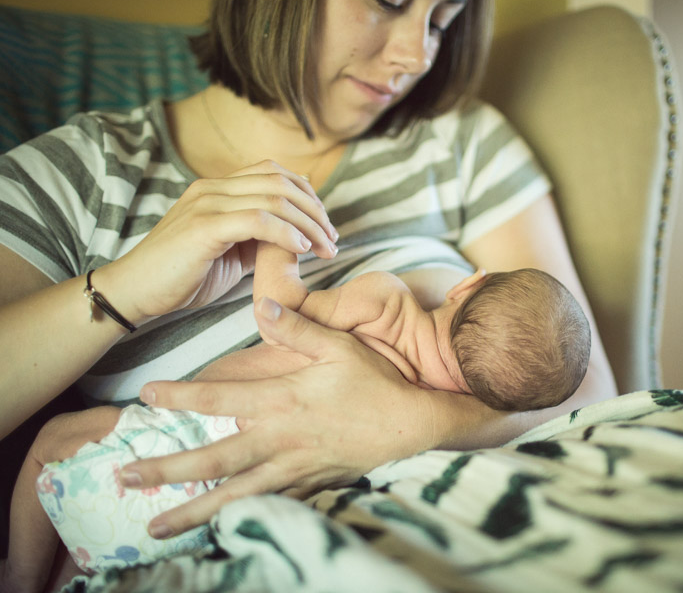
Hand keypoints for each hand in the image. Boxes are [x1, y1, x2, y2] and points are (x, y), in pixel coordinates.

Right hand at [105, 160, 338, 321]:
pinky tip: (301, 250)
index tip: (326, 227)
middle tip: (333, 240)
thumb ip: (259, 238)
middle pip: (281, 182)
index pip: (275, 173)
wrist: (134, 292)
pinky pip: (258, 220)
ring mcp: (207, 203)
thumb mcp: (231, 252)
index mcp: (218, 188)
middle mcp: (213, 188)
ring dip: (309, 225)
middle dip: (316, 211)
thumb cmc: (183, 276)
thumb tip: (296, 237)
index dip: (308, 196)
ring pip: (275, 199)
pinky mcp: (203, 227)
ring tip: (325, 249)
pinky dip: (286, 233)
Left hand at [119, 297, 438, 538]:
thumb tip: (263, 303)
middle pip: (213, 461)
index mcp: (283, 401)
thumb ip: (298, 328)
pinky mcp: (306, 485)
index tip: (145, 396)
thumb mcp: (339, 346)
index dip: (180, 397)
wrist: (411, 425)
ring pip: (233, 495)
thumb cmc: (375, 383)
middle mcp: (280, 440)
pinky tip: (214, 526)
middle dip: (166, 470)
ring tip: (154, 526)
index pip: (220, 400)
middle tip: (124, 477)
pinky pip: (264, 505)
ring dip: (191, 511)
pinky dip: (235, 518)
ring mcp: (292, 469)